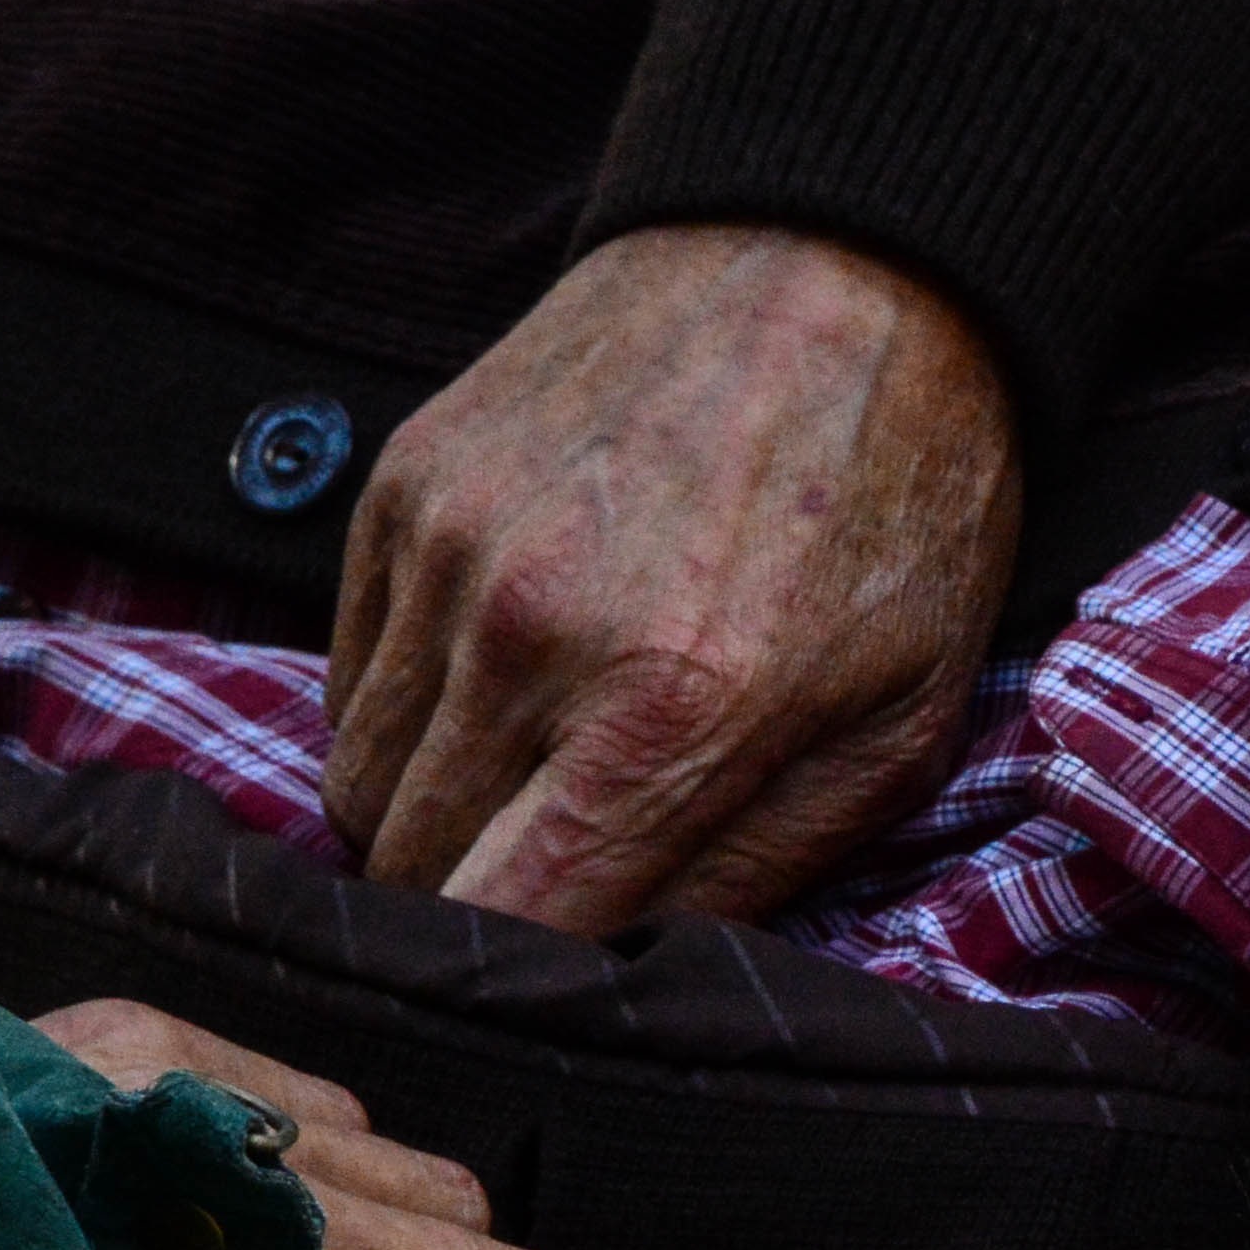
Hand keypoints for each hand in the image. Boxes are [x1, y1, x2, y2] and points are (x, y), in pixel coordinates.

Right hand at [324, 224, 1019, 934]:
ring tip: (538, 766)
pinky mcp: (402, 485)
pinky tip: (507, 669)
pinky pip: (350, 676)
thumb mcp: (898, 721)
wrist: (837, 263)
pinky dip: (407, 709)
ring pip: (363, 783)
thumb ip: (759, 868)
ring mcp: (449, 551)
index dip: (529, 984)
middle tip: (558, 874)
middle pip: (414, 871)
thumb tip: (633, 972)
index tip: (561, 986)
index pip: (516, 928)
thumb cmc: (895, 503)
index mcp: (671, 712)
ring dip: (433, 810)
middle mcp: (530, 635)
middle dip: (476, 903)